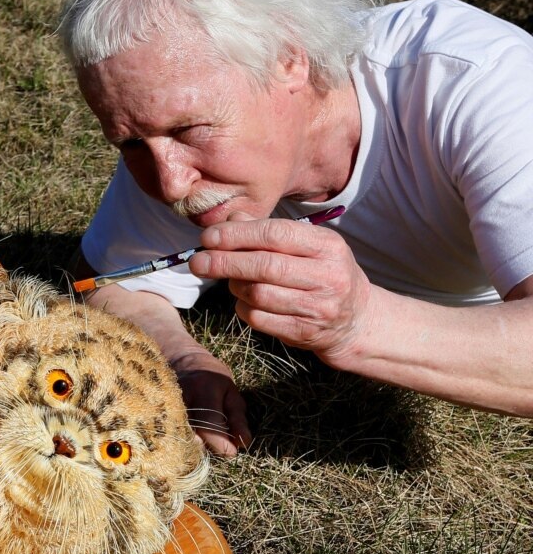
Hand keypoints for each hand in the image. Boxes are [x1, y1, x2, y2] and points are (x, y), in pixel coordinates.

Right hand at [169, 351, 249, 457]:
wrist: (184, 363)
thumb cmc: (213, 382)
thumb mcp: (231, 395)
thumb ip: (238, 420)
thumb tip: (243, 443)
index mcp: (204, 389)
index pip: (209, 424)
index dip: (220, 443)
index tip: (230, 452)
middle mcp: (180, 396)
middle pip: (191, 434)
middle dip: (205, 447)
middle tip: (215, 446)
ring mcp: (164, 403)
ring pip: (177, 436)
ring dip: (191, 445)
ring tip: (203, 441)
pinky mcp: (154, 409)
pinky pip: (167, 433)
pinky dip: (179, 441)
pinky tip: (188, 440)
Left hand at [188, 211, 374, 366]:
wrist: (356, 320)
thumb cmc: (322, 273)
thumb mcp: (308, 246)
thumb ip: (269, 232)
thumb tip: (229, 220)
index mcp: (328, 246)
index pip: (276, 234)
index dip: (237, 235)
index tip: (208, 237)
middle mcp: (328, 275)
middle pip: (265, 266)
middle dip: (224, 262)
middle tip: (197, 262)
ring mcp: (318, 307)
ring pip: (258, 294)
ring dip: (234, 286)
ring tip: (230, 280)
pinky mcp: (305, 332)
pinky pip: (259, 318)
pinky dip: (242, 307)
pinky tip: (244, 300)